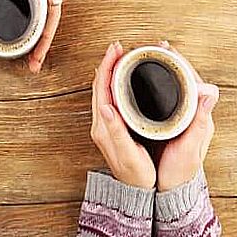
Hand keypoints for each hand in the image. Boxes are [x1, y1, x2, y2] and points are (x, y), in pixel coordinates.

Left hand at [25, 0, 63, 72]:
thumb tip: (55, 0)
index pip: (48, 26)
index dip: (43, 45)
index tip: (36, 61)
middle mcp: (44, 1)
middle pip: (41, 31)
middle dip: (37, 51)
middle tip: (32, 67)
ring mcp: (35, 0)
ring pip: (34, 27)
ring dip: (30, 44)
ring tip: (25, 59)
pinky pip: (27, 18)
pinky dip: (22, 30)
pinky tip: (14, 37)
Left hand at [90, 42, 155, 188]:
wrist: (134, 189)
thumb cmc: (135, 174)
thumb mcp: (127, 154)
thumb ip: (116, 131)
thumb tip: (106, 106)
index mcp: (103, 126)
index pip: (101, 89)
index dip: (108, 67)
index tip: (115, 50)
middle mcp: (101, 122)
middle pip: (101, 85)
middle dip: (108, 63)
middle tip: (119, 47)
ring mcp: (106, 123)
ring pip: (105, 90)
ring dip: (111, 71)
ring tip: (121, 57)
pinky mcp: (112, 124)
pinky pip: (111, 97)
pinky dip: (115, 82)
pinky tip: (124, 78)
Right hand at [155, 41, 219, 191]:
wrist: (173, 187)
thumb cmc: (181, 170)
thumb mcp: (190, 148)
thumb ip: (199, 122)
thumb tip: (211, 91)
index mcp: (200, 115)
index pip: (191, 80)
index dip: (179, 62)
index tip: (166, 48)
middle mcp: (192, 112)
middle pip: (182, 79)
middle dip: (169, 60)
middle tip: (156, 46)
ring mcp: (182, 115)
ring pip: (173, 85)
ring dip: (163, 69)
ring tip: (150, 56)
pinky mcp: (171, 119)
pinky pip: (165, 95)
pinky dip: (156, 83)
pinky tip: (146, 79)